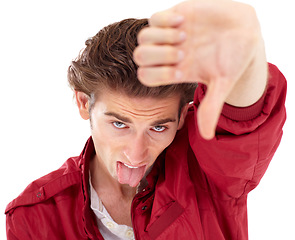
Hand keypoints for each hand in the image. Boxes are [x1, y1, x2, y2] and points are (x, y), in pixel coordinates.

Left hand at [134, 0, 265, 139]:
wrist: (245, 32)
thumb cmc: (234, 60)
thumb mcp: (223, 84)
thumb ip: (211, 107)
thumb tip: (207, 137)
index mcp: (174, 71)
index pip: (146, 76)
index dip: (159, 75)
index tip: (182, 71)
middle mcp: (168, 54)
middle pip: (139, 56)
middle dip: (157, 55)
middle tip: (182, 53)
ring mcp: (169, 34)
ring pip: (143, 37)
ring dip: (161, 38)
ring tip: (185, 37)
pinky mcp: (175, 15)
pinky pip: (154, 18)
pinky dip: (165, 21)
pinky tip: (184, 22)